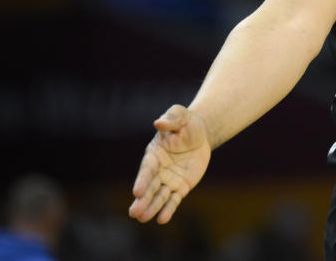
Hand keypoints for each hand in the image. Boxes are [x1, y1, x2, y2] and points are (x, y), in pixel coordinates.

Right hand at [128, 104, 211, 222]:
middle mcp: (159, 170)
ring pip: (159, 196)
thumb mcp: (180, 116)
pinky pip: (174, 200)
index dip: (142, 180)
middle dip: (143, 200)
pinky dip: (169, 209)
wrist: (200, 133)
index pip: (147, 169)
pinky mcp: (181, 186)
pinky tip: (163, 219)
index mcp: (154, 153)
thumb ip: (171, 119)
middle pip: (150, 186)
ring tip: (143, 219)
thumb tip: (159, 122)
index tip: (137, 192)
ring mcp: (169, 180)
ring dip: (152, 207)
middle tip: (134, 213)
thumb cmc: (186, 123)